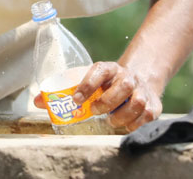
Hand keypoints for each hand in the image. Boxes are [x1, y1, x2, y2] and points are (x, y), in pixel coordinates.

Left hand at [33, 61, 162, 131]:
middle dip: (107, 102)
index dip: (87, 84)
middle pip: (123, 85)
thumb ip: (64, 91)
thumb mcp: (89, 81)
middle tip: (95, 111)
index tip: (77, 99)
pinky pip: (147, 116)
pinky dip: (135, 124)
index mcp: (109, 68)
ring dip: (122, 116)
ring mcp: (143, 90)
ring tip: (111, 121)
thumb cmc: (107, 84)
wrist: (140, 79)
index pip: (99, 70)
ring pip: (137, 102)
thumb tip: (37, 101)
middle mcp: (128, 76)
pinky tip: (125, 125)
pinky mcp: (154, 104)